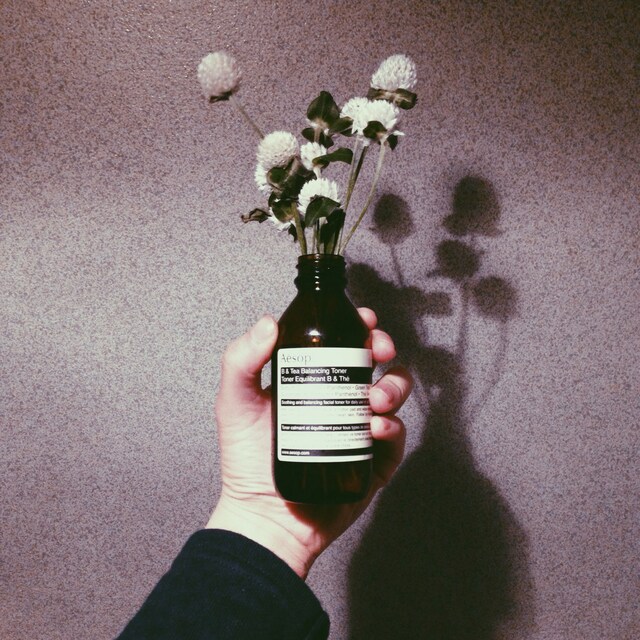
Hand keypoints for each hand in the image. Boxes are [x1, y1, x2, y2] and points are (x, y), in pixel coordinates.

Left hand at [206, 309, 412, 577]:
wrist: (264, 518)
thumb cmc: (245, 463)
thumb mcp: (235, 404)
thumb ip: (241, 361)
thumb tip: (267, 322)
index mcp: (310, 380)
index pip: (340, 343)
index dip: (357, 327)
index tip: (365, 321)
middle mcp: (337, 399)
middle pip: (374, 362)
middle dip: (383, 349)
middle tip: (378, 352)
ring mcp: (358, 428)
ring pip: (392, 394)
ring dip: (392, 387)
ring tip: (374, 399)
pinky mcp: (373, 460)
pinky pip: (396, 436)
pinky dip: (392, 427)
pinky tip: (375, 428)